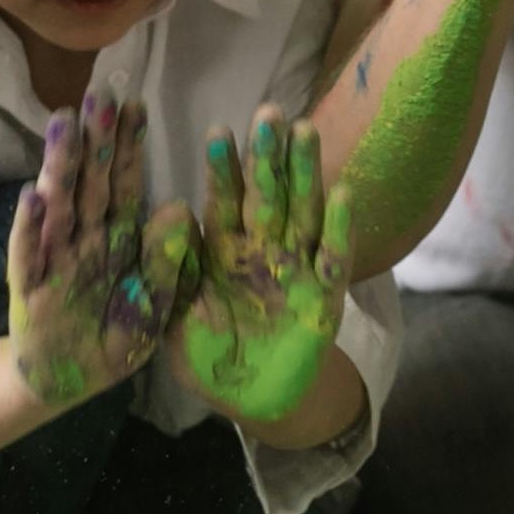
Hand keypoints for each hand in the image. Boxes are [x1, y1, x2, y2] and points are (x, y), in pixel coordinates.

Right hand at [3, 98, 192, 406]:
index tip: (136, 105)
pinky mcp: (30, 290)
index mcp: (116, 240)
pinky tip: (32, 196)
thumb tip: (179, 207)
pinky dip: (29, 228)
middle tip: (100, 94)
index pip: (124, 184)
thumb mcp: (153, 305)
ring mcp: (53, 261)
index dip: (129, 147)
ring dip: (60, 166)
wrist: (68, 383)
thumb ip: (166, 261)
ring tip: (64, 124)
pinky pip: (29, 256)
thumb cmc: (113, 339)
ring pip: (58, 207)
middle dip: (95, 141)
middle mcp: (83, 240)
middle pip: (90, 183)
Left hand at [172, 114, 345, 426]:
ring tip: (304, 132)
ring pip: (303, 214)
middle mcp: (262, 253)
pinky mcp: (326, 296)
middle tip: (268, 113)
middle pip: (267, 197)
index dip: (223, 171)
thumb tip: (169, 216)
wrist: (252, 401)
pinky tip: (343, 192)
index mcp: (223, 256)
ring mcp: (297, 271)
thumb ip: (172, 274)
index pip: (224, 205)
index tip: (218, 133)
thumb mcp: (175, 320)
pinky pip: (333, 258)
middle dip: (267, 157)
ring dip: (305, 175)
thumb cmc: (208, 358)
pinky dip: (340, 228)